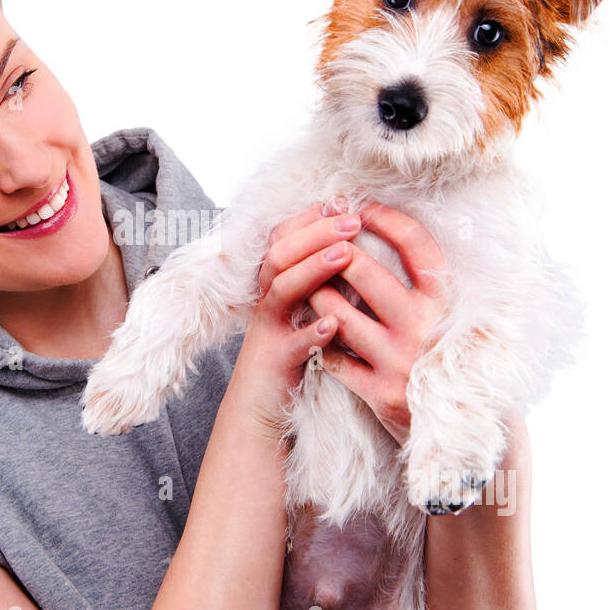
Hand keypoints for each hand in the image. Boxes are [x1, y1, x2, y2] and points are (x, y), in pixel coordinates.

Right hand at [225, 197, 362, 439]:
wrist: (256, 407)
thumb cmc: (290, 354)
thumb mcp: (300, 311)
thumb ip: (316, 280)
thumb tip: (350, 244)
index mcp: (274, 285)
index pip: (284, 237)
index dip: (311, 217)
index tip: (344, 202)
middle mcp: (267, 301)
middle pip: (281, 253)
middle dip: (317, 233)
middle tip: (354, 220)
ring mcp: (268, 330)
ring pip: (281, 289)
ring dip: (313, 268)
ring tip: (346, 254)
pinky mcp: (274, 362)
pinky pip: (291, 345)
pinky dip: (311, 333)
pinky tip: (334, 324)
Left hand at [306, 203, 449, 444]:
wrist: (466, 432)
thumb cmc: (450, 361)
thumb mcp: (452, 317)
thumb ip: (428, 286)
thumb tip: (394, 232)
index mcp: (447, 303)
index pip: (417, 245)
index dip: (387, 219)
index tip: (362, 207)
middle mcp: (425, 328)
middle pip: (366, 273)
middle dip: (337, 255)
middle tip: (322, 246)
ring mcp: (401, 362)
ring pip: (340, 316)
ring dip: (318, 297)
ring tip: (309, 288)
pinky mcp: (381, 394)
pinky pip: (336, 360)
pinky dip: (323, 344)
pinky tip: (319, 336)